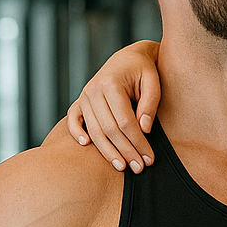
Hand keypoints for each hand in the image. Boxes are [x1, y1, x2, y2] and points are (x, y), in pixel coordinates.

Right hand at [67, 40, 161, 171]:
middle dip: (126, 151)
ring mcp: (84, 96)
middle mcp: (93, 90)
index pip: (125, 121)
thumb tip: (143, 130)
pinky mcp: (80, 101)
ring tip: (122, 167)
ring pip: (94, 130)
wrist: (129, 57)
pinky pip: (73, 119)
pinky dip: (76, 132)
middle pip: (109, 129)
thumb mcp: (153, 82)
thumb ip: (150, 104)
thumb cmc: (144, 70)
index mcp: (112, 83)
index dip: (138, 143)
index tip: (149, 158)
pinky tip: (86, 145)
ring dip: (107, 152)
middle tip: (139, 169)